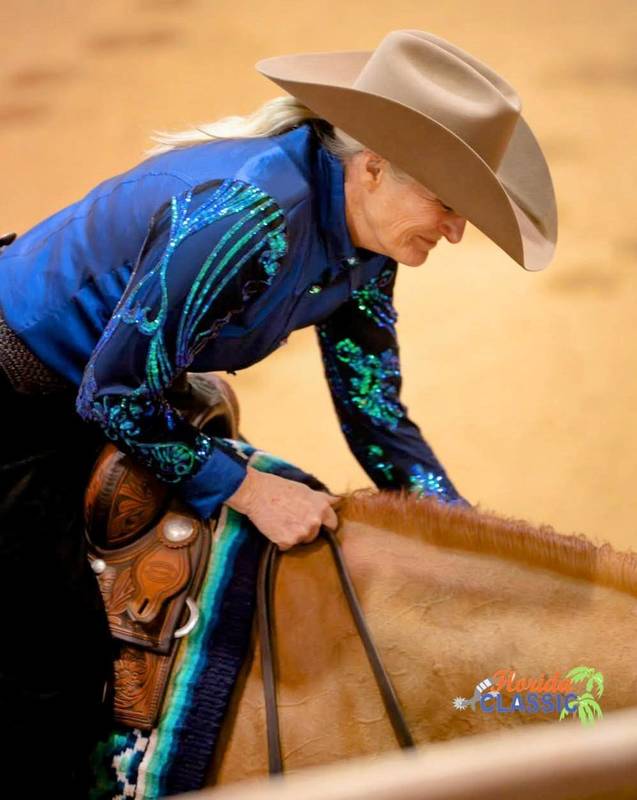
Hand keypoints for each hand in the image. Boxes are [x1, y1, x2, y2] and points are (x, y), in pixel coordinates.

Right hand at [225, 466, 339, 550]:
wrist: (256, 492)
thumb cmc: (280, 488)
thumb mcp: (306, 490)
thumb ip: (323, 499)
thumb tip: (338, 500)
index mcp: (322, 508)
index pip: (333, 524)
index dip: (324, 524)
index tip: (316, 523)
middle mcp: (314, 522)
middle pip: (315, 535)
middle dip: (306, 530)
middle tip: (292, 519)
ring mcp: (301, 533)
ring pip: (301, 541)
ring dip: (293, 535)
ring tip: (282, 521)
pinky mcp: (287, 541)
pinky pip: (286, 546)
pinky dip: (280, 540)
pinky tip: (274, 527)